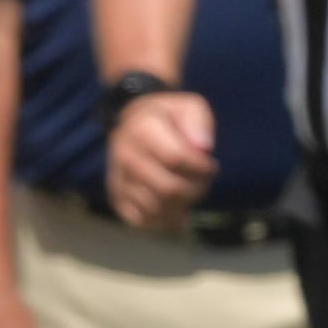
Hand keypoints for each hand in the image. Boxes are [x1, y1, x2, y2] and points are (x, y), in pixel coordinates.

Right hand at [104, 90, 219, 230]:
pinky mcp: (117, 199)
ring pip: (156, 209)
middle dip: (195, 190)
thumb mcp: (189, 106)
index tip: (209, 165)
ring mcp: (119, 180)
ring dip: (182, 206)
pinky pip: (142, 221)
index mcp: (141, 129)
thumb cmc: (168, 117)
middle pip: (167, 189)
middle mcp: (125, 156)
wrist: (133, 124)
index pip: (176, 159)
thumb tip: (203, 148)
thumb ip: (199, 121)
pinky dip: (164, 221)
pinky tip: (176, 210)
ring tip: (189, 192)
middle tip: (202, 182)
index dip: (200, 167)